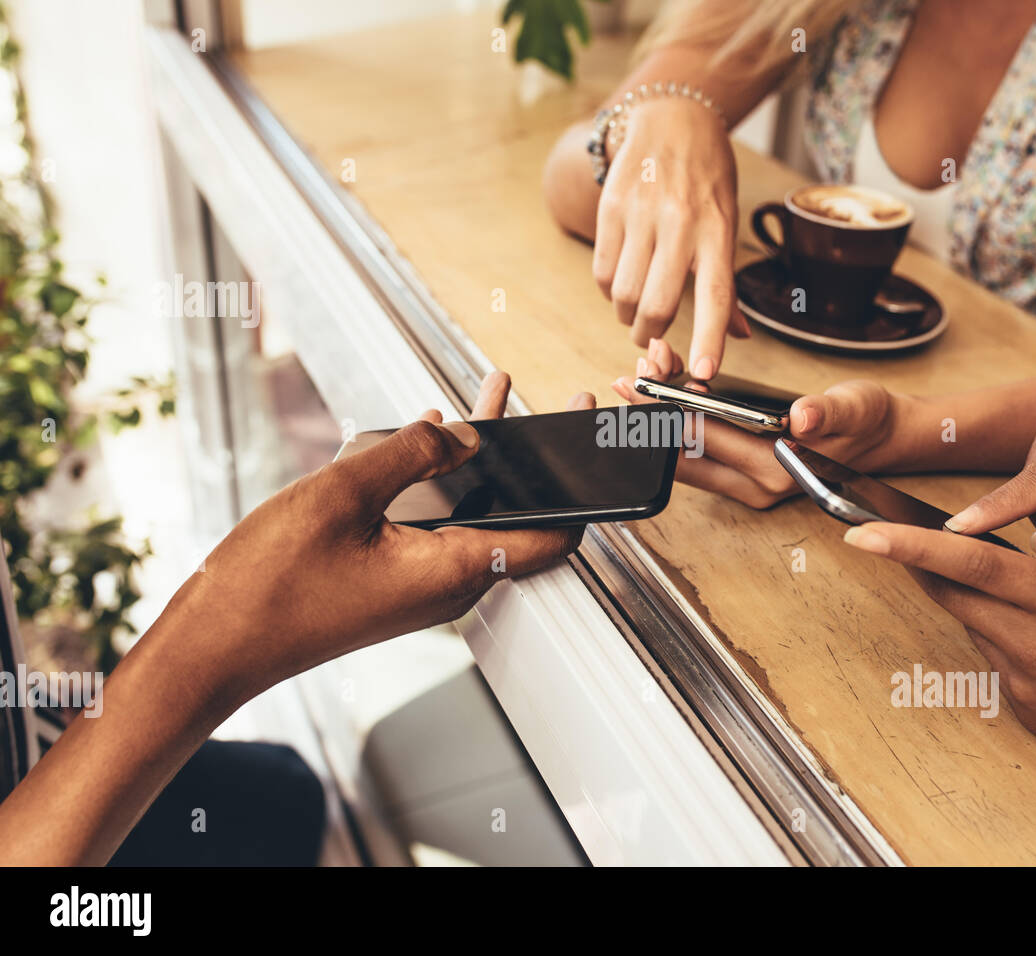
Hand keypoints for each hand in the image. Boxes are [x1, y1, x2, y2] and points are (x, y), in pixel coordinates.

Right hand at [178, 371, 593, 705]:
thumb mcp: (343, 495)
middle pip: (512, 517)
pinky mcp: (389, 582)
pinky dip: (436, 481)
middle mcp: (447, 584)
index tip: (588, 441)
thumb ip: (410, 455)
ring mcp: (416, 586)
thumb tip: (461, 434)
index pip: (552, 538)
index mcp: (454, 570)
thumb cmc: (270, 585)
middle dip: (529, 458)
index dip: (580, 490)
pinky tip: (427, 435)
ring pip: (469, 514)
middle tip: (547, 407)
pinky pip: (431, 524)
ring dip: (478, 459)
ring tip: (491, 399)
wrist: (215, 646)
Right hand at [593, 98, 749, 378]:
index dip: (709, 338)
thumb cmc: (706, 178)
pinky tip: (619, 282)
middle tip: (651, 339)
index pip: (716, 295)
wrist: (671, 118)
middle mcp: (680, 222)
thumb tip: (739, 335)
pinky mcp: (611, 207)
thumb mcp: (727, 222)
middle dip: (651, 336)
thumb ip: (726, 281)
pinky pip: (601, 270)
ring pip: (623, 293)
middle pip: (658, 304)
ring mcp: (642, 213)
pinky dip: (607, 290)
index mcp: (717, 230)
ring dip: (626, 316)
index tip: (703, 374)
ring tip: (634, 312)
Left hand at [611, 338, 915, 507]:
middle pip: (687, 452)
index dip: (674, 410)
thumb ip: (828, 412)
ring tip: (641, 378)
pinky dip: (678, 423)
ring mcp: (746, 483)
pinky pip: (699, 453)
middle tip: (630, 377)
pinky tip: (665, 391)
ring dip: (662, 420)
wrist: (879, 436)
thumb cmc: (865, 420)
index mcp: (778, 470)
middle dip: (655, 414)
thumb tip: (804, 417)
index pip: (711, 440)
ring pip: (687, 455)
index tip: (647, 383)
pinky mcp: (742, 473)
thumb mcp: (855, 408)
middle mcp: (755, 485)